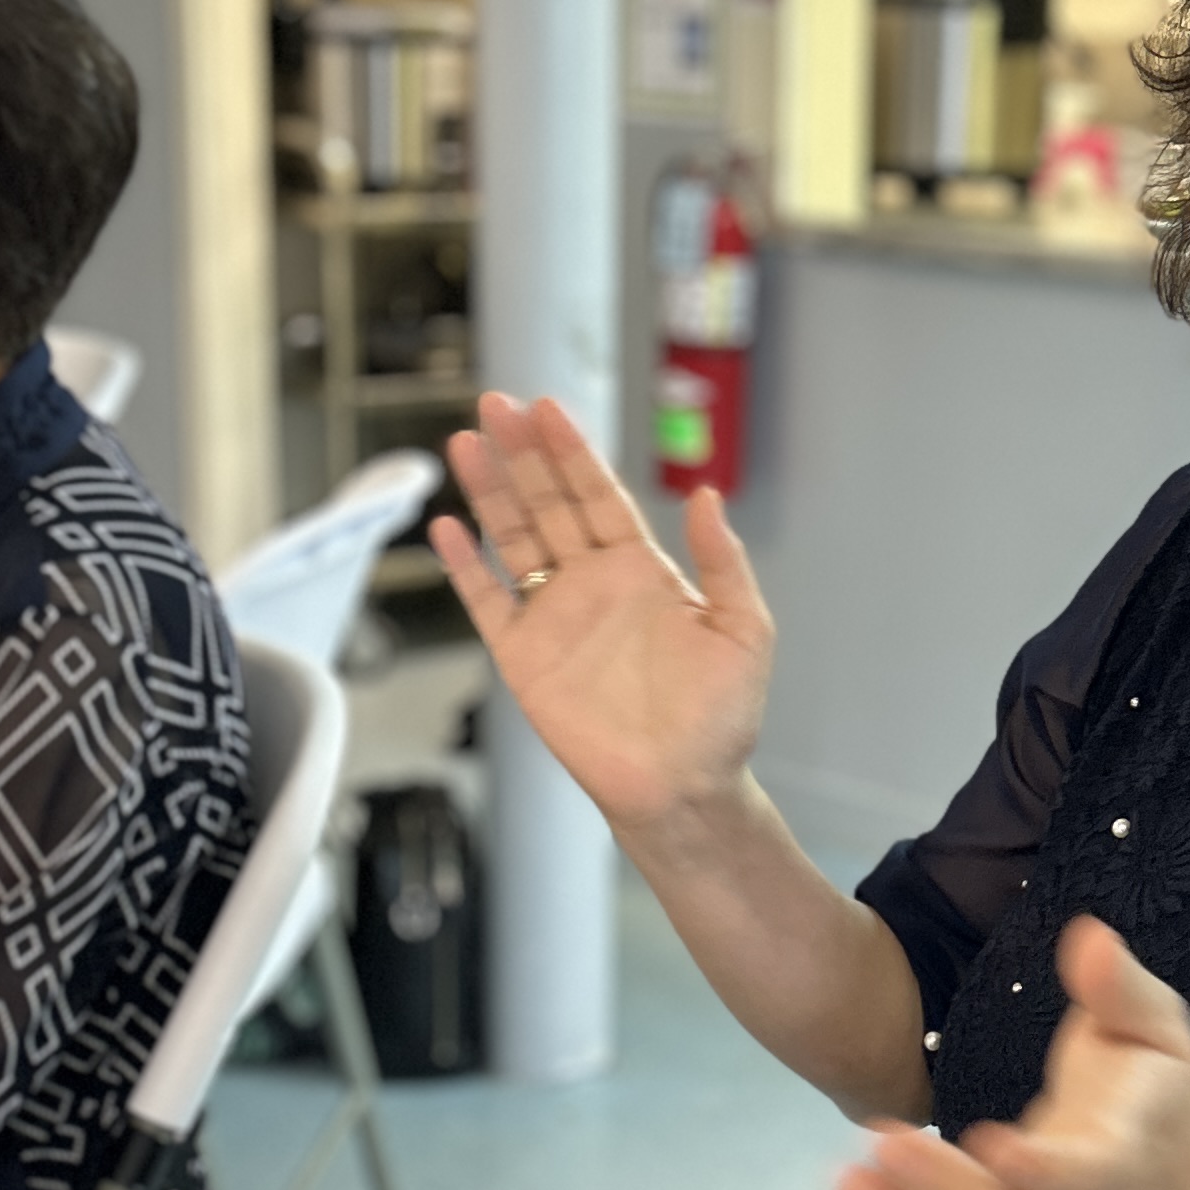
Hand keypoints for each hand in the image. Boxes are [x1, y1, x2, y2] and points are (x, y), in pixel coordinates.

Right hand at [429, 394, 773, 834]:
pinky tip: (447, 525)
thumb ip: (724, 563)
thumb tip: (708, 495)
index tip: (548, 407)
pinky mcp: (523, 657)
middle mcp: (592, 583)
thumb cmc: (721, 718)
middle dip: (523, 453)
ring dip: (490, 491)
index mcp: (642, 570)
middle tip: (496, 403)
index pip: (599, 495)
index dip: (573, 452)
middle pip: (549, 503)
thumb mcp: (742, 632)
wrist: (681, 787)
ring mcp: (554, 617)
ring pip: (513, 539)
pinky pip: (486, 601)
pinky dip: (465, 565)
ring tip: (466, 440)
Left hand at [833, 917, 1189, 1189]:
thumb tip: (1090, 936)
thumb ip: (1120, 990)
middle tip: (882, 1142)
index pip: (1082, 1174)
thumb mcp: (1153, 1029)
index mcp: (1115, 1156)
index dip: (1043, 1170)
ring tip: (848, 1180)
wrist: (1155, 1183)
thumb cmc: (1150, 1092)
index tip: (995, 1143)